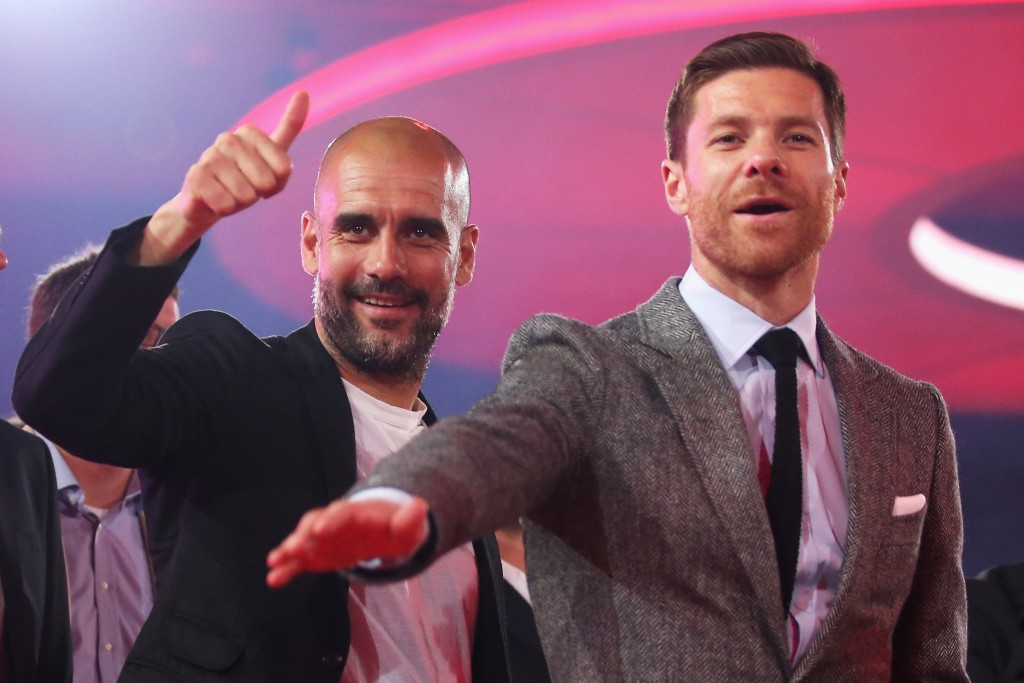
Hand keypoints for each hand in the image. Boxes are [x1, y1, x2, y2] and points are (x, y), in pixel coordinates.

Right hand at [138, 91, 309, 264]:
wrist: (209, 201)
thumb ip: (289, 126)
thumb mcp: (273, 156)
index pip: (284, 167)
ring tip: (230, 194)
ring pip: (246, 194)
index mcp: (249, 132)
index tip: (267, 182)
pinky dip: (226, 208)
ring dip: (242, 202)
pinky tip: (217, 201)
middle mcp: (228, 139)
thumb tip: (303, 92)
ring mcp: (209, 156)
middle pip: (266, 181)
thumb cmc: (245, 180)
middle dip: (260, 194)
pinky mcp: (195, 176)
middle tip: (247, 189)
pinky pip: (225, 203)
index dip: (279, 183)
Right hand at [266, 496, 429, 587]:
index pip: (342, 513)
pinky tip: (273, 579)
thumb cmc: (391, 528)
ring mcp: (320, 538)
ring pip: (302, 540)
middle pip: (315, 524)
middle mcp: (332, 522)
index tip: (322, 529)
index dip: (332, 521)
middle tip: (294, 547)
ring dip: (288, 549)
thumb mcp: (406, 526)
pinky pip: (297, 562)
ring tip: (274, 561)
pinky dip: (285, 569)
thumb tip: (420, 505)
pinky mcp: (314, 555)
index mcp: (355, 513)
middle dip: (304, 535)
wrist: (379, 532)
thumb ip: (410, 519)